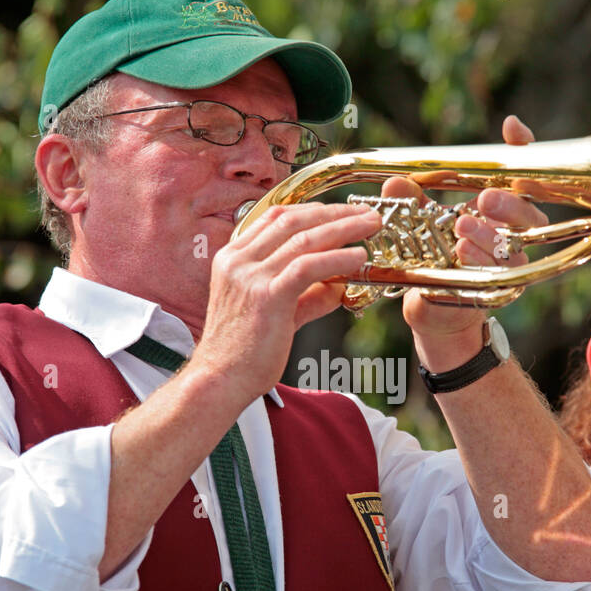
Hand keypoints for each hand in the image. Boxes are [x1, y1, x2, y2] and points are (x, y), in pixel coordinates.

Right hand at [194, 202, 381, 407]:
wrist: (219, 380)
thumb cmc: (243, 353)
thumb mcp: (275, 314)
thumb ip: (305, 297)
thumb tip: (337, 287)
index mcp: (233, 258)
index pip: (275, 217)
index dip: (313, 210)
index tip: (341, 211)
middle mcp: (238, 261)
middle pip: (292, 220)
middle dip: (334, 212)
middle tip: (366, 212)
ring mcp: (250, 276)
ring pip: (304, 238)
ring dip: (343, 228)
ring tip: (371, 225)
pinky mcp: (266, 296)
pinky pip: (308, 267)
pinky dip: (338, 258)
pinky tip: (359, 257)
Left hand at [394, 115, 550, 369]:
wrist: (434, 307)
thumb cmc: (436, 257)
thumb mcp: (421, 223)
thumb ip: (411, 202)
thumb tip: (394, 182)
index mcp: (502, 212)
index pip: (522, 175)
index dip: (522, 150)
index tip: (511, 128)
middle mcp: (514, 236)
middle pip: (531, 216)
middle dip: (510, 205)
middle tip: (485, 198)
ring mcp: (508, 265)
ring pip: (512, 249)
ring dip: (488, 236)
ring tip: (463, 227)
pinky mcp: (498, 293)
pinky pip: (495, 277)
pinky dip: (477, 262)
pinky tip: (461, 251)